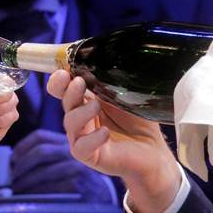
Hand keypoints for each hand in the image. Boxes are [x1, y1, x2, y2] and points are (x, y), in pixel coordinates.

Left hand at [10, 129, 117, 202]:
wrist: (104, 193)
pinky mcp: (80, 183)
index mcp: (68, 139)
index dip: (23, 147)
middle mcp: (73, 150)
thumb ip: (50, 154)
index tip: (12, 159)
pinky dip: (39, 191)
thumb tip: (15, 161)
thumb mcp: (68, 157)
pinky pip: (53, 186)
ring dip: (27, 181)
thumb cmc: (79, 176)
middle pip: (41, 152)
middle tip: (12, 177)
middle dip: (23, 165)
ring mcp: (77, 166)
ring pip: (46, 171)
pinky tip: (32, 195)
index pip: (41, 137)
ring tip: (18, 188)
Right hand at [46, 70, 180, 212]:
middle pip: (65, 103)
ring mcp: (83, 137)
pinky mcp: (90, 156)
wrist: (154, 150)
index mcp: (85, 100)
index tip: (64, 72)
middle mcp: (81, 118)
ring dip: (81, 112)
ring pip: (70, 123)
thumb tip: (109, 56)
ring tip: (97, 106)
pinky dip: (91, 138)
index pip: (63, 88)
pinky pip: (81, 147)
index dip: (59, 80)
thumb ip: (113, 80)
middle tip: (79, 82)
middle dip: (68, 91)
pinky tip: (105, 132)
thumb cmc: (139, 121)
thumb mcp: (127, 95)